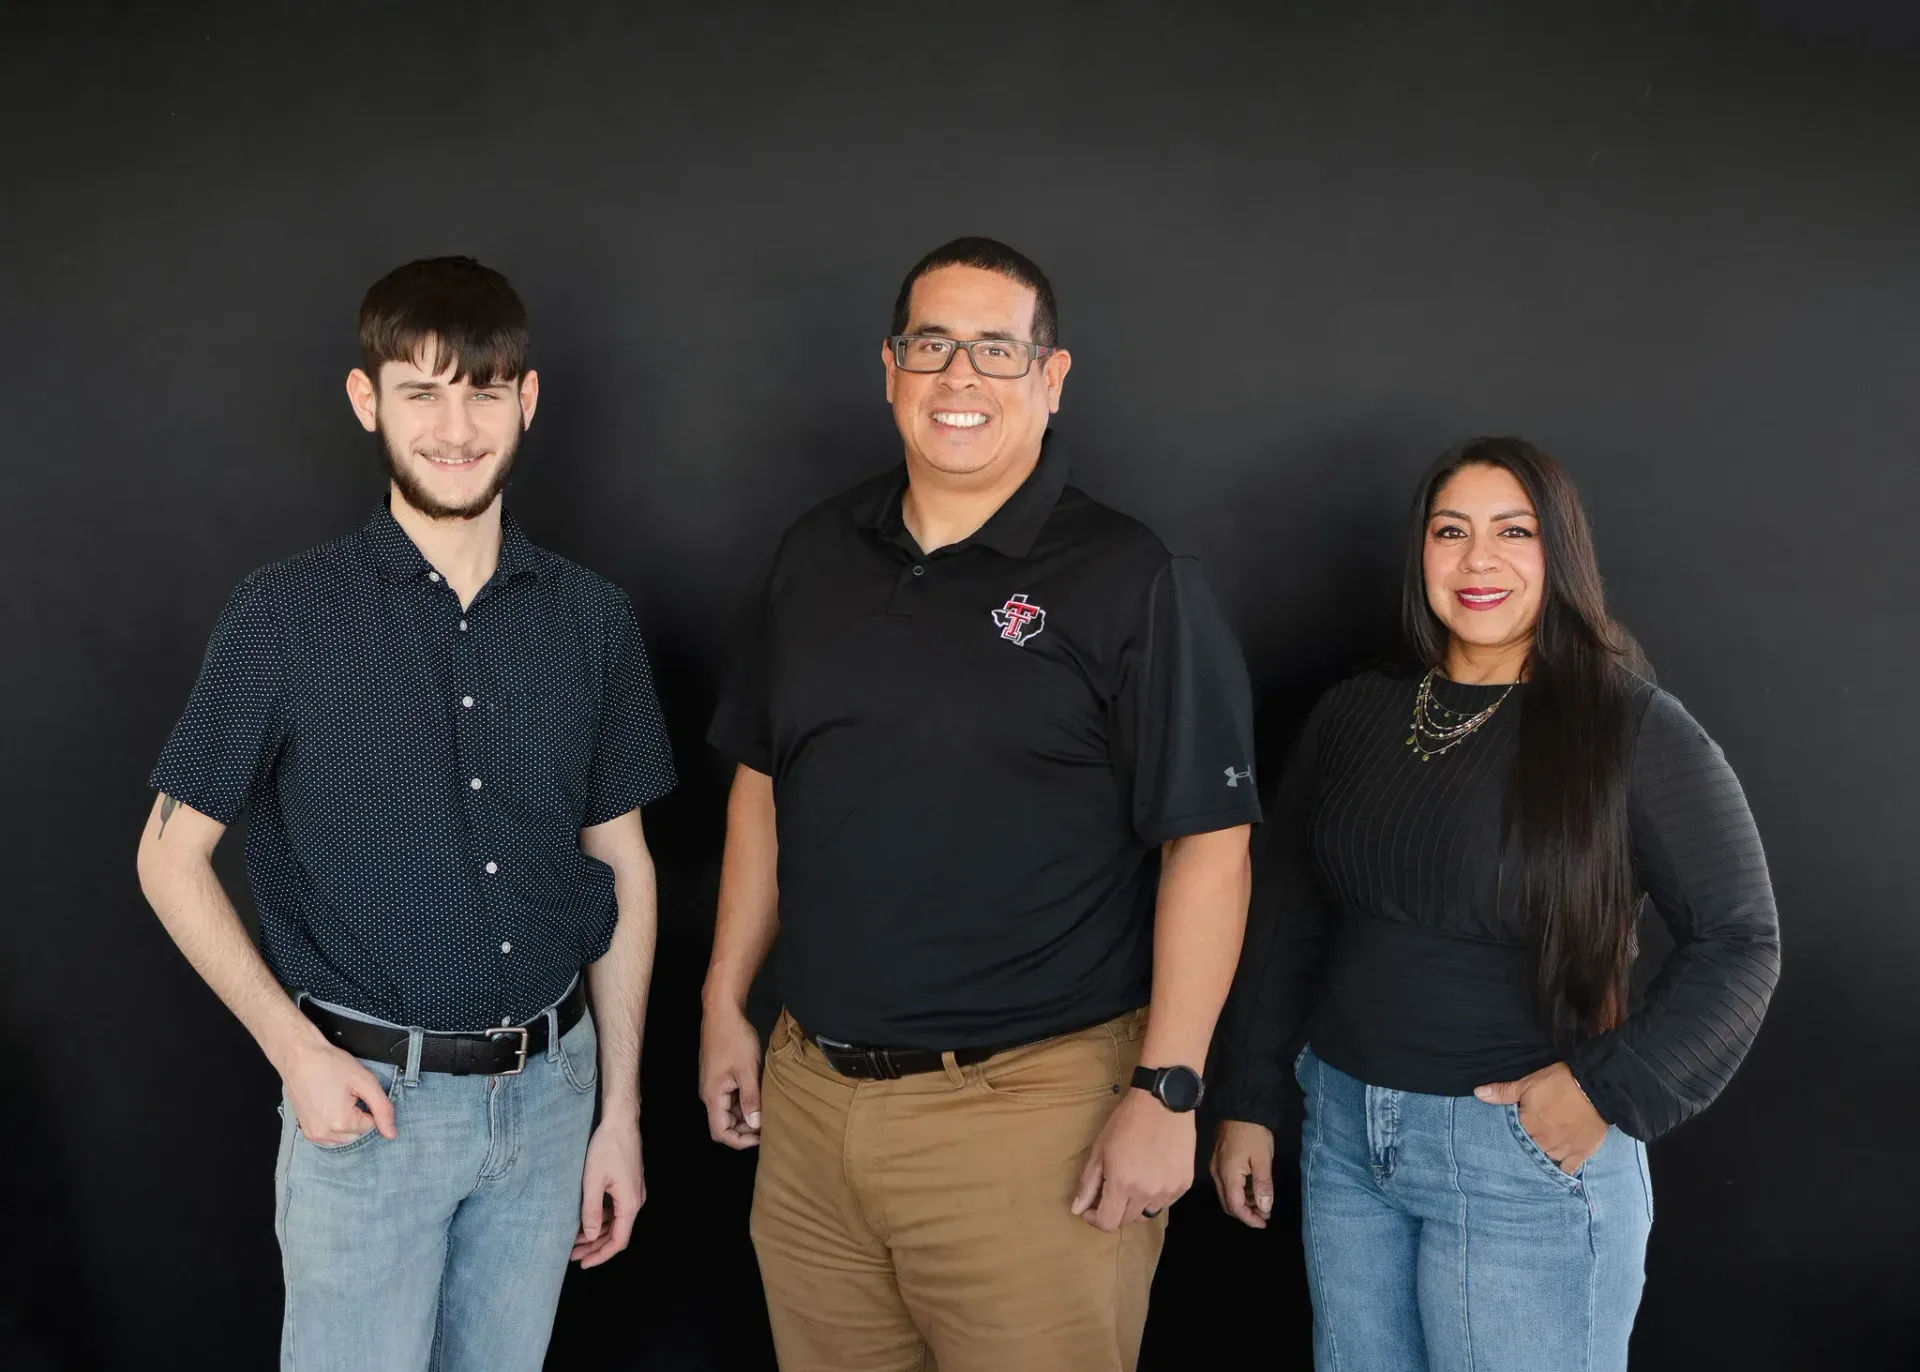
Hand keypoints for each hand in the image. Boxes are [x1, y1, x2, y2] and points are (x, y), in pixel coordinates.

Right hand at [278, 1037, 395, 1145]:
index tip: (355, 1092)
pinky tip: (329, 1107)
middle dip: (357, 1116)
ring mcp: (312, 1134)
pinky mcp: (305, 1130)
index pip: (370, 1126)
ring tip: (336, 1100)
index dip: (367, 1106)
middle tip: (346, 1095)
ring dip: (346, 1124)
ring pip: (344, 1138)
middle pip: (357, 1134)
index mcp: (340, 1123)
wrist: (300, 1057)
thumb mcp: (365, 1082)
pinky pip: (329, 1138)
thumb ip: (382, 1108)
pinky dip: (334, 1127)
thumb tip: (391, 1133)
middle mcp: (324, 1134)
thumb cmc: (329, 1064)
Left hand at [573, 1114, 644, 1267]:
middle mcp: (635, 1201)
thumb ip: (591, 1211)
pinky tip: (586, 1220)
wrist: (621, 1121)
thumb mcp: (593, 1181)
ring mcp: (633, 1192)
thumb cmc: (607, 1148)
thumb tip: (589, 1235)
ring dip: (596, 1233)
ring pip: (616, 1221)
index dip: (601, 1255)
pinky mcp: (628, 1184)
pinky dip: (601, 1218)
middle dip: (595, 1246)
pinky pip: (616, 1209)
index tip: (584, 1263)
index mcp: (630, 1203)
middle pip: (617, 1233)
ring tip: (575, 1241)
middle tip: (572, 1255)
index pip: (618, 1240)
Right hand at [699, 1006, 763, 1148]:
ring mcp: (714, 1084)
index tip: (761, 1136)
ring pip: (728, 1110)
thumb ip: (750, 1099)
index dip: (740, 1140)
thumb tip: (755, 1125)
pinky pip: (730, 1097)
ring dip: (746, 1114)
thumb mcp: (747, 1070)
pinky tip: (760, 1095)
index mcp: (712, 1096)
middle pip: (724, 1123)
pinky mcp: (719, 1076)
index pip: (720, 1132)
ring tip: (767, 1109)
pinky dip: (744, 1101)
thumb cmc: (734, 1038)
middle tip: (768, 1123)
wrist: (722, 1011)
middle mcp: (709, 1093)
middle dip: (745, 1129)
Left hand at [1070, 1088, 1194, 1230]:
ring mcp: (1168, 1190)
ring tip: (1133, 1182)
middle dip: (1114, 1210)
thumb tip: (1077, 1210)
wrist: (1164, 1102)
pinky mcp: (1183, 1185)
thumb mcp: (1100, 1149)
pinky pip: (1165, 1202)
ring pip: (1147, 1213)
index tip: (1092, 1207)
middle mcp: (1146, 1193)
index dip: (1095, 1219)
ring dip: (1136, 1205)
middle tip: (1111, 1189)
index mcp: (1122, 1184)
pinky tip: (1152, 1175)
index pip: (1107, 1223)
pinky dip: (1155, 1196)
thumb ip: (1088, 1183)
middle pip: (1127, 1221)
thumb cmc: (1127, 1121)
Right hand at [1210, 1119, 1275, 1227]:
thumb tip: (1264, 1208)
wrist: (1240, 1107)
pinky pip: (1226, 1183)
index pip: (1235, 1206)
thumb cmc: (1253, 1133)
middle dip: (1246, 1213)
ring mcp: (1216, 1166)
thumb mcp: (1263, 1159)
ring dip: (1243, 1202)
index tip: (1265, 1222)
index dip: (1249, 1218)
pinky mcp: (1218, 1160)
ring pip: (1227, 1194)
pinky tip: (1253, 1188)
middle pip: (1228, 1203)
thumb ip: (1263, 1185)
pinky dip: (1240, 1191)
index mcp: (1228, 1175)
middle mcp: (1217, 1174)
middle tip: (1265, 1214)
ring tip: (1263, 1202)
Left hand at [1475, 1062, 1607, 1173]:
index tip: (1507, 1139)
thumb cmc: (1560, 1083)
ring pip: (1546, 1161)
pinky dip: (1562, 1170)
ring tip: (1538, 1155)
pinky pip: (1567, 1170)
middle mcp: (1543, 1143)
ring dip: (1541, 1158)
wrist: (1596, 1088)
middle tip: (1524, 1147)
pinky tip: (1557, 1170)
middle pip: (1528, 1152)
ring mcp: (1562, 1150)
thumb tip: (1478, 1093)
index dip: (1510, 1138)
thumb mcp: (1527, 1084)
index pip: (1512, 1139)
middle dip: (1525, 1150)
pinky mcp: (1580, 1153)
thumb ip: (1502, 1092)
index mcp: (1527, 1127)